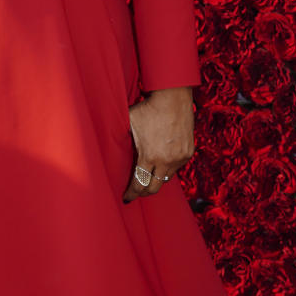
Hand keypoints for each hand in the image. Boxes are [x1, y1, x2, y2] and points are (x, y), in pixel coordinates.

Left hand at [123, 86, 194, 202]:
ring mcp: (179, 158)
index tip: (126, 198)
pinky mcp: (188, 152)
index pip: (139, 183)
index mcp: (149, 156)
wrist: (173, 97)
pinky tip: (160, 164)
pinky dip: (167, 168)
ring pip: (166, 179)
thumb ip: (122, 140)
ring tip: (147, 177)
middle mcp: (166, 161)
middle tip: (136, 193)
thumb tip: (108, 149)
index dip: (131, 193)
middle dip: (143, 193)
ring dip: (155, 180)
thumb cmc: (148, 109)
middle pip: (153, 188)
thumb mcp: (129, 125)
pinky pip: (176, 168)